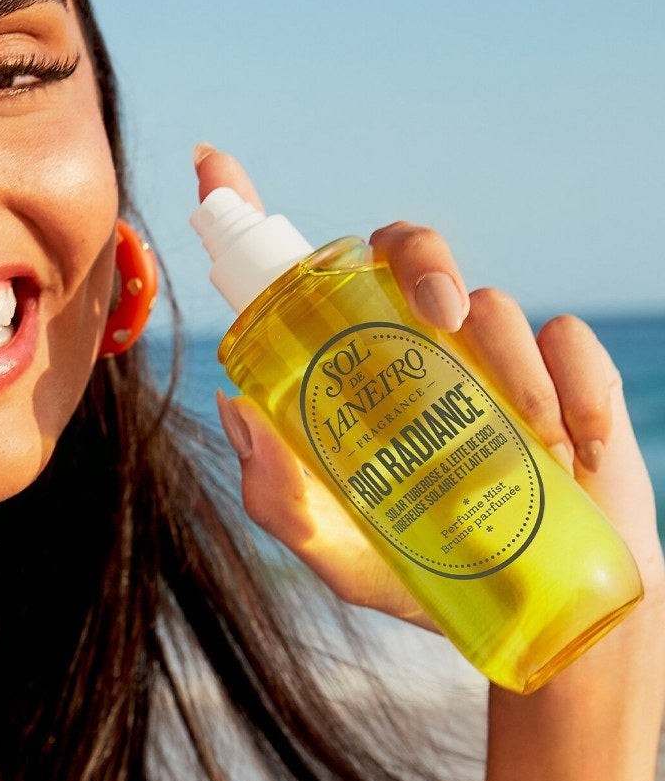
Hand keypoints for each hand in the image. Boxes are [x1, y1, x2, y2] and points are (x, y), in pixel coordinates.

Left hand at [195, 145, 664, 625]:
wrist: (538, 614)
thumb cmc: (424, 576)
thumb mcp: (338, 556)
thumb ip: (282, 502)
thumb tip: (236, 410)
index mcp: (345, 380)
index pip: (292, 285)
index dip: (246, 217)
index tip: (208, 165)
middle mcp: (410, 350)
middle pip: (401, 248)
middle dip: (420, 259)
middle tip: (438, 314)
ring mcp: (485, 357)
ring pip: (490, 298)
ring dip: (505, 362)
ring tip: (526, 440)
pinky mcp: (562, 370)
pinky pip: (564, 338)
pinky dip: (571, 384)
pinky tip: (571, 447)